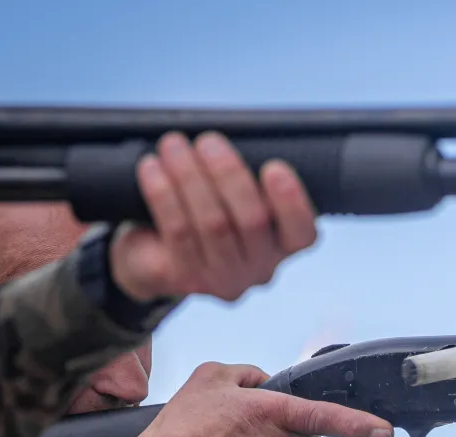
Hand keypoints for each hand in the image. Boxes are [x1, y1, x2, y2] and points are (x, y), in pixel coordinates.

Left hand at [109, 131, 318, 303]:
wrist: (152, 251)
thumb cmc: (204, 209)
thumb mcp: (231, 195)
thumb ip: (242, 175)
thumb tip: (225, 138)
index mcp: (282, 246)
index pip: (302, 233)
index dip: (291, 202)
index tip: (274, 167)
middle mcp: (259, 269)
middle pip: (252, 221)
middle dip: (228, 174)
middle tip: (208, 141)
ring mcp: (222, 278)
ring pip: (212, 224)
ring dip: (190, 177)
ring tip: (173, 145)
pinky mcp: (184, 278)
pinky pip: (177, 231)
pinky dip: (163, 193)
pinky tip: (152, 167)